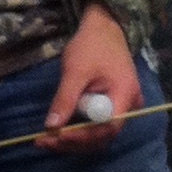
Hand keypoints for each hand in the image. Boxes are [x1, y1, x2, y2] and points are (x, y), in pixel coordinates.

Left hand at [36, 3, 143, 152]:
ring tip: (46, 139)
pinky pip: (97, 126)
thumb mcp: (75, 71)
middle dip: (72, 142)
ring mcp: (123, 108)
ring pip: (98, 135)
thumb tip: (50, 127)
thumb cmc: (91, 45)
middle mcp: (129, 106)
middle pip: (102, 136)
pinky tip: (58, 131)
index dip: (80, 137)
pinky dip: (78, 131)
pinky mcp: (113, 107)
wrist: (104, 29)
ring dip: (73, 140)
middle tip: (42, 141)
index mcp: (125, 96)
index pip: (105, 129)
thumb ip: (65, 99)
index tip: (54, 137)